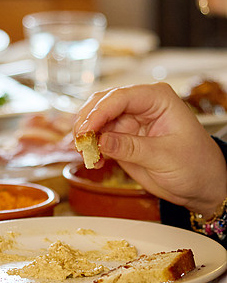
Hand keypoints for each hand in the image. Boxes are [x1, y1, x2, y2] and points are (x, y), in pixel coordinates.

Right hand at [74, 82, 226, 217]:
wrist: (201, 185)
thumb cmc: (196, 165)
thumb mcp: (164, 156)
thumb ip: (130, 147)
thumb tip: (100, 141)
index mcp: (157, 99)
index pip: (120, 97)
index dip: (99, 112)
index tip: (86, 130)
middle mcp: (141, 106)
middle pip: (102, 103)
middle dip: (87, 121)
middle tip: (79, 141)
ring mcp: (129, 122)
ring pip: (95, 120)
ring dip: (86, 136)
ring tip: (85, 153)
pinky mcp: (121, 139)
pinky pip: (97, 139)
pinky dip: (90, 149)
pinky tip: (93, 161)